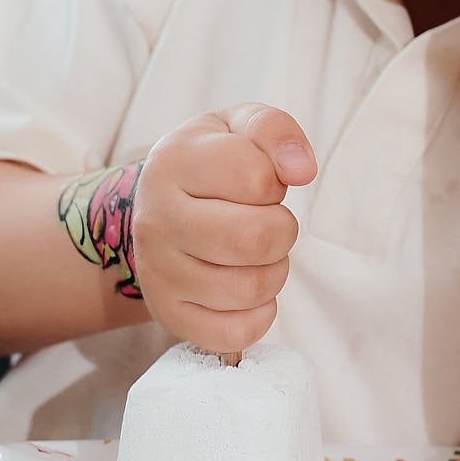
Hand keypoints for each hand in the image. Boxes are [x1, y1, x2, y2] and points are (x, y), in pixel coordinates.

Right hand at [130, 103, 315, 353]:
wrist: (157, 206)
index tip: (260, 184)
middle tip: (269, 224)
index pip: (256, 178)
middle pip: (255, 240)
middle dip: (282, 231)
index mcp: (172, 163)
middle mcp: (157, 220)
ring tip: (258, 255)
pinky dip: (259, 315)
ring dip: (274, 272)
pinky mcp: (169, 315)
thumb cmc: (210, 164)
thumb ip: (274, 130)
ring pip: (248, 289)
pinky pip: (234, 334)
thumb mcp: (236, 126)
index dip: (275, 182)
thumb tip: (303, 169)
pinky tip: (250, 291)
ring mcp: (159, 273)